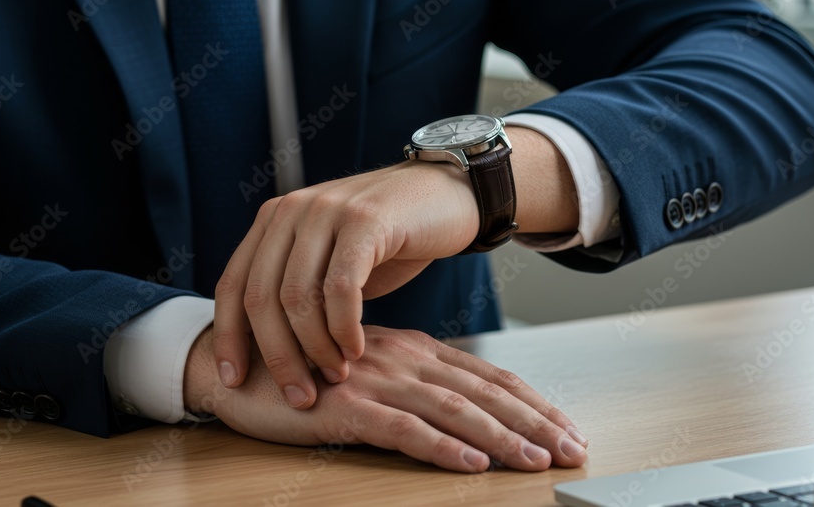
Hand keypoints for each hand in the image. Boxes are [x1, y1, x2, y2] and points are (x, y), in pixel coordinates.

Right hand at [186, 324, 588, 471]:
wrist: (239, 363)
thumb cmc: (308, 370)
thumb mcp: (370, 370)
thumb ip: (413, 384)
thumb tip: (462, 414)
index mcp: (414, 349)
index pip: (487, 377)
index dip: (532, 402)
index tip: (568, 426)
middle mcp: (403, 358)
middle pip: (483, 392)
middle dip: (534, 421)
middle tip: (575, 448)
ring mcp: (375, 379)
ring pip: (453, 410)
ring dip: (501, 437)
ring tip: (537, 460)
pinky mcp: (345, 406)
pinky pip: (402, 429)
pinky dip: (440, 447)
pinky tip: (469, 464)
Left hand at [214, 158, 480, 408]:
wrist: (447, 194)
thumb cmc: (389, 240)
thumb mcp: (331, 259)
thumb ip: (297, 288)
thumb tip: (262, 347)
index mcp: (274, 219)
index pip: (233, 284)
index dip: (229, 337)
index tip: (233, 380)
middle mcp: (293, 209)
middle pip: (261, 297)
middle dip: (277, 356)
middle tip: (299, 396)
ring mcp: (328, 210)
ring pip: (298, 297)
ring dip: (314, 348)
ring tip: (335, 376)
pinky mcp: (366, 220)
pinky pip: (341, 288)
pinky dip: (344, 328)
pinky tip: (356, 350)